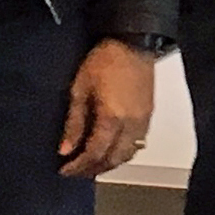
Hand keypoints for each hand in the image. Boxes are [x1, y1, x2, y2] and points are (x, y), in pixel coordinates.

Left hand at [59, 39, 159, 177]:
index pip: (95, 153)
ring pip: (127, 156)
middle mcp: (131, 124)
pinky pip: (137, 145)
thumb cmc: (106, 60)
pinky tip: (111, 150)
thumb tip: (66, 148)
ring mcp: (143, 121)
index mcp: (112, 118)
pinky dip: (122, 154)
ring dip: (109, 164)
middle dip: (92, 169)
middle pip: (113, 160)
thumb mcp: (80, 89)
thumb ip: (74, 122)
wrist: (134, 42)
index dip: (79, 166)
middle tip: (76, 171)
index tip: (65, 169)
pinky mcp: (148, 116)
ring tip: (92, 164)